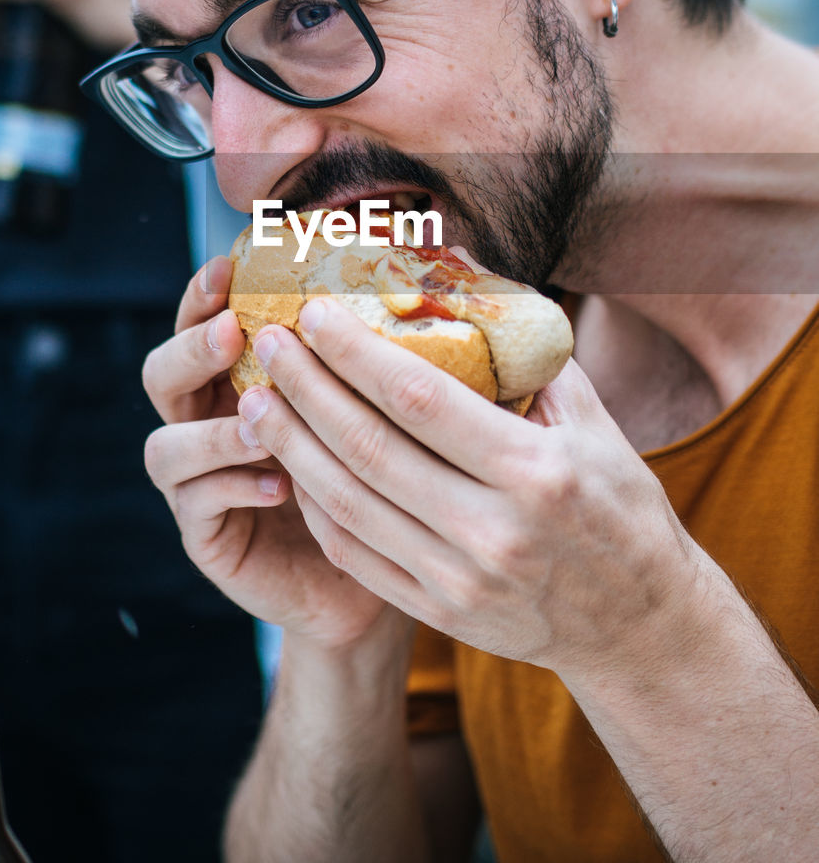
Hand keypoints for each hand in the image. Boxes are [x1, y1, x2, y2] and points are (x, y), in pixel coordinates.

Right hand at [142, 257, 390, 647]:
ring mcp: (200, 483)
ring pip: (166, 444)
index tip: (231, 268)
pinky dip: (234, 486)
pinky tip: (281, 483)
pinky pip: (196, 503)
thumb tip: (418, 289)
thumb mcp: (376, 410)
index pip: (202, 326)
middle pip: (161, 373)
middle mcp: (209, 425)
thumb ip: (369, 361)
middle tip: (234, 334)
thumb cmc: (379, 480)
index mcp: (241, 382)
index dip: (204, 295)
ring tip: (267, 426)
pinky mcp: (208, 536)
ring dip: (216, 429)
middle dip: (192, 348)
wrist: (373, 578)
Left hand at [238, 294, 697, 676]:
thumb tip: (461, 269)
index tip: (314, 314)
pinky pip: (354, 551)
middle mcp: (491, 530)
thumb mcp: (592, 419)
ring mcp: (458, 579)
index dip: (356, 353)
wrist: (638, 625)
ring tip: (256, 397)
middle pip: (369, 447)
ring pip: (348, 502)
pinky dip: (316, 502)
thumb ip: (525, 349)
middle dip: (307, 388)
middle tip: (268, 342)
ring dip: (292, 444)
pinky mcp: (437, 611)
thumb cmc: (617, 503)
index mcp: (534, 472)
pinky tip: (292, 460)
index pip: (420, 398)